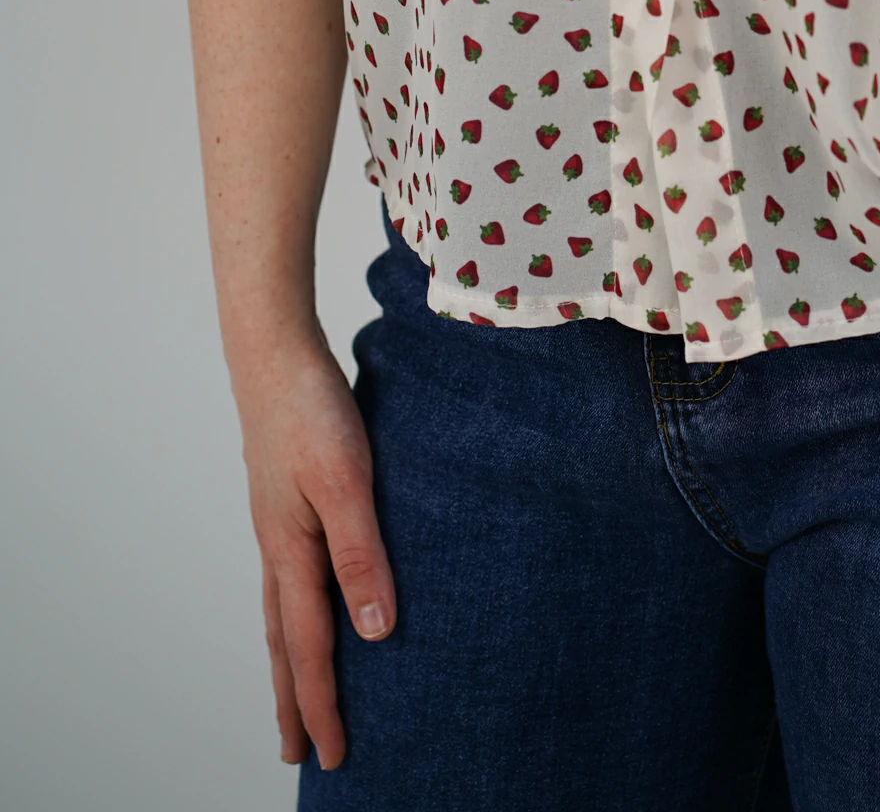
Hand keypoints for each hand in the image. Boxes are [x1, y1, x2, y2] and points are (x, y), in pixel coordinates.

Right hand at [233, 333, 395, 770]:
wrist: (274, 351)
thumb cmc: (311, 409)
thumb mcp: (348, 480)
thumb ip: (362, 553)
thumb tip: (375, 629)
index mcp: (291, 552)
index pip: (308, 647)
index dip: (322, 704)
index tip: (332, 757)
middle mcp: (278, 546)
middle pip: (283, 642)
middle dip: (293, 699)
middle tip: (299, 753)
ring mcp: (276, 523)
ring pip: (282, 609)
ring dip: (290, 659)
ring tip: (298, 693)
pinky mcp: (285, 499)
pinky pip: (289, 574)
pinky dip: (294, 610)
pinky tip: (310, 601)